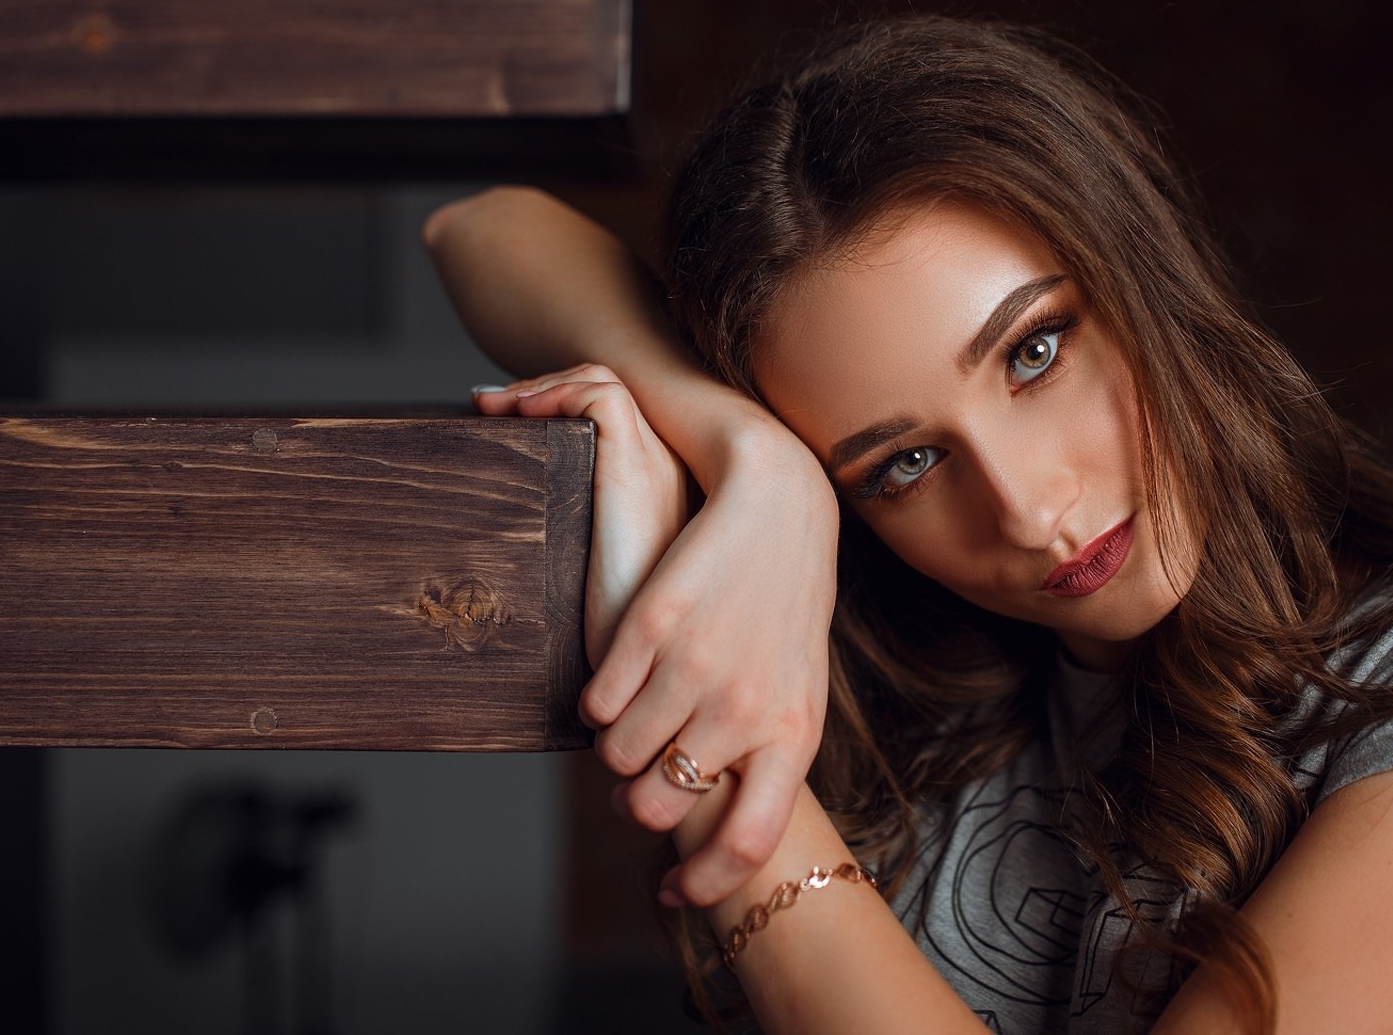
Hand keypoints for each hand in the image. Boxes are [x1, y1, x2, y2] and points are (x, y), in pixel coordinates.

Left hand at [474, 363, 688, 668]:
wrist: (640, 671)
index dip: (564, 407)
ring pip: (604, 385)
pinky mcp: (633, 469)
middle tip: (493, 408)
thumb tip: (508, 562)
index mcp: (665, 496)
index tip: (511, 421)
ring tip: (493, 406)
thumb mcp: (592, 595)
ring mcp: (655, 466)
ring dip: (543, 385)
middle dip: (548, 390)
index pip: (620, 421)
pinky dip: (553, 391)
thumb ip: (574, 565)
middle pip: (609, 394)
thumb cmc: (616, 650)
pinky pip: (600, 396)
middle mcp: (668, 472)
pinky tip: (514, 414)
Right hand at [477, 370, 839, 909]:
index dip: (705, 881)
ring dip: (613, 750)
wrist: (778, 500)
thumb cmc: (784, 608)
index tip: (674, 893)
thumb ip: (766, 758)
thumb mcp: (796, 689)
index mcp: (793, 732)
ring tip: (625, 723)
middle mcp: (745, 709)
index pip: (748, 842)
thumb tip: (729, 836)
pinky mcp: (652, 627)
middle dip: (638, 805)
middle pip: (660, 805)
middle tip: (635, 783)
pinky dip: (596, 703)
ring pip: (618, 755)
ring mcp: (696, 669)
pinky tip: (612, 683)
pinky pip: (597, 702)